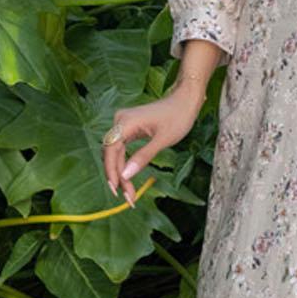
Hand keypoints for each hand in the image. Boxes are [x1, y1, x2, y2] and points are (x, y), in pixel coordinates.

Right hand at [102, 83, 205, 206]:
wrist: (185, 100)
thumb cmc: (177, 117)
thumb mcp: (163, 140)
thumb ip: (143, 157)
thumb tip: (126, 176)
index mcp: (125, 122)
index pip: (111, 151)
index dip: (112, 172)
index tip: (118, 190)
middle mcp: (120, 121)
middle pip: (111, 153)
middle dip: (117, 176)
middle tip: (127, 197)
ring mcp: (123, 124)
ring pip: (115, 153)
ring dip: (120, 172)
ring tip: (128, 192)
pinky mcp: (128, 128)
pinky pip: (121, 148)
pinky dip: (124, 163)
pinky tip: (127, 178)